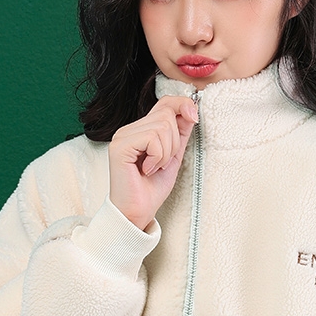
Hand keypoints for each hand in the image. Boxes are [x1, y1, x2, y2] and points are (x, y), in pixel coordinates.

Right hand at [108, 96, 198, 230]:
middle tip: (162, 162)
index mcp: (139, 130)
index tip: (195, 117)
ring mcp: (122, 136)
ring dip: (166, 152)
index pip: (164, 103)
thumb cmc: (152, 189)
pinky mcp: (120, 146)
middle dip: (174, 141)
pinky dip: (158, 157)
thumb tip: (190, 110)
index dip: (182, 105)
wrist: (138, 212)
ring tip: (154, 168)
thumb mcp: (173, 156)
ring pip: (162, 126)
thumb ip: (180, 133)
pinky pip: (152, 138)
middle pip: (166, 114)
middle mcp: (128, 130)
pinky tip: (147, 169)